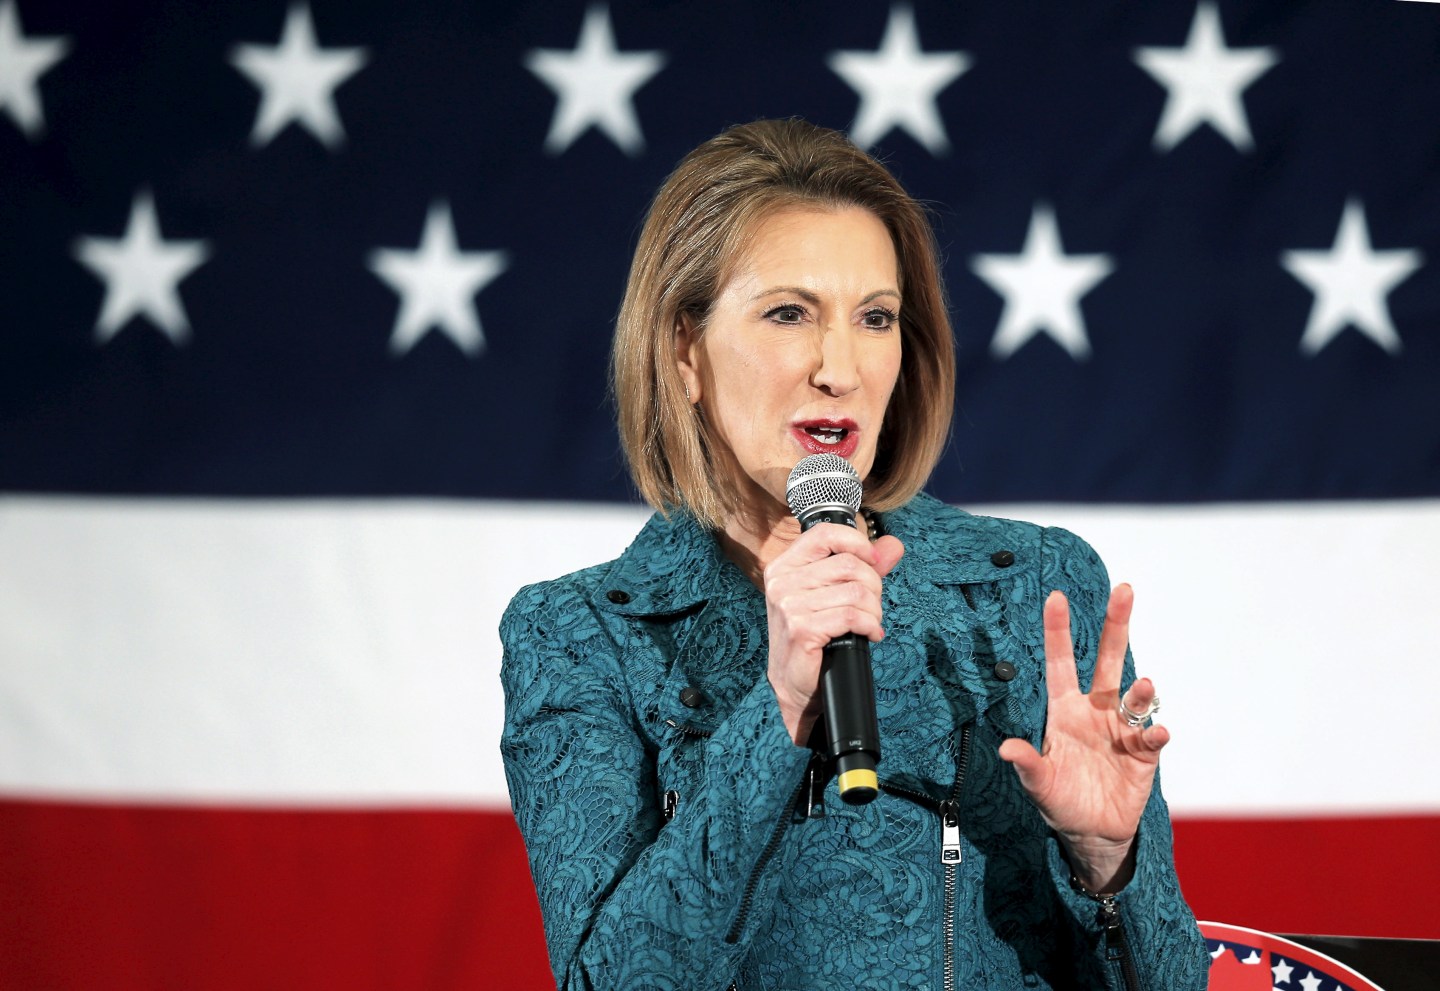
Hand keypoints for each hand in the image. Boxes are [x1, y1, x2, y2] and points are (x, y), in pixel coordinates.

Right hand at [763, 524, 904, 744]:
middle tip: (871, 606)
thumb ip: (863, 566)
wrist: (795, 683)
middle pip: (849, 564)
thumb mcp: (835, 593)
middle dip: (873, 586)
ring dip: (873, 611)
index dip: (856, 541)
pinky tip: (869, 634)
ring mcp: (789, 605)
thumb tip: (893, 545)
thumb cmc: (814, 636)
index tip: (873, 559)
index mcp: (784, 566)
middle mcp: (782, 582)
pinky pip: (852, 616)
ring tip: (869, 623)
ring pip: (856, 592)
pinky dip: (870, 626)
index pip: (824, 533)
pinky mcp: (801, 629)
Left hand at [997, 584, 1168, 892]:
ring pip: (1133, 697)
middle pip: (1108, 661)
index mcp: (1065, 710)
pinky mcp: (1143, 754)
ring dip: (1138, 690)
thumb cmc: (1060, 801)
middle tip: (1125, 589)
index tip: (1055, 596)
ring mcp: (1121, 729)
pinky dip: (1154, 732)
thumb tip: (1006, 749)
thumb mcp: (1039, 784)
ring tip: (1142, 684)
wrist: (1093, 833)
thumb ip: (1028, 765)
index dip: (1058, 631)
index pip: (1061, 663)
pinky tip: (1156, 732)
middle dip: (1116, 625)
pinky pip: (1151, 737)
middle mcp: (1096, 711)